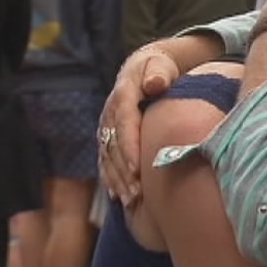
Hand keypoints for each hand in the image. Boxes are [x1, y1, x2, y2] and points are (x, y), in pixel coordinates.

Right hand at [98, 46, 179, 204]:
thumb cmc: (158, 68)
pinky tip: (119, 196)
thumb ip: (159, 74)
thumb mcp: (160, 66)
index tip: (136, 169)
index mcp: (123, 95)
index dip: (129, 147)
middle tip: (137, 194)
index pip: (124, 123)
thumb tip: (156, 83)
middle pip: (114, 146)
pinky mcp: (109, 136)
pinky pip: (106, 160)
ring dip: (118, 180)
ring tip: (131, 200)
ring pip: (108, 157)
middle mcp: (110, 113)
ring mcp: (107, 126)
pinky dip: (112, 178)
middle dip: (123, 171)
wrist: (144, 68)